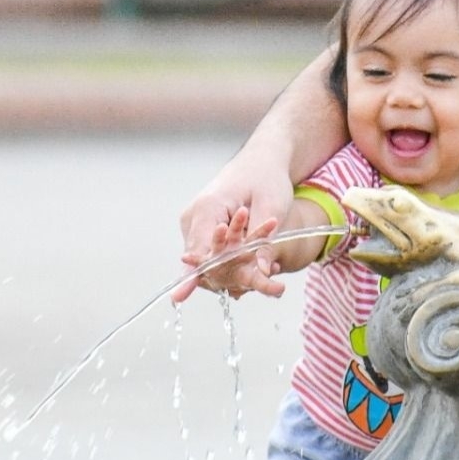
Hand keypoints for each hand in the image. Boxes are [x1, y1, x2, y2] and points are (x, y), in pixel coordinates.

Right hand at [173, 158, 295, 302]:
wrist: (262, 160)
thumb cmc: (267, 178)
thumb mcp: (272, 208)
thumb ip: (263, 242)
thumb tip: (260, 273)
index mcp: (207, 208)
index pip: (198, 252)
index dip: (197, 277)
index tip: (186, 298)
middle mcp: (194, 216)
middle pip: (200, 260)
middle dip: (223, 277)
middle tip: (251, 292)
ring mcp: (194, 223)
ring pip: (205, 259)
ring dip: (228, 270)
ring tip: (260, 278)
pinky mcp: (201, 228)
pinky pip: (209, 252)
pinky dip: (227, 260)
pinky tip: (250, 265)